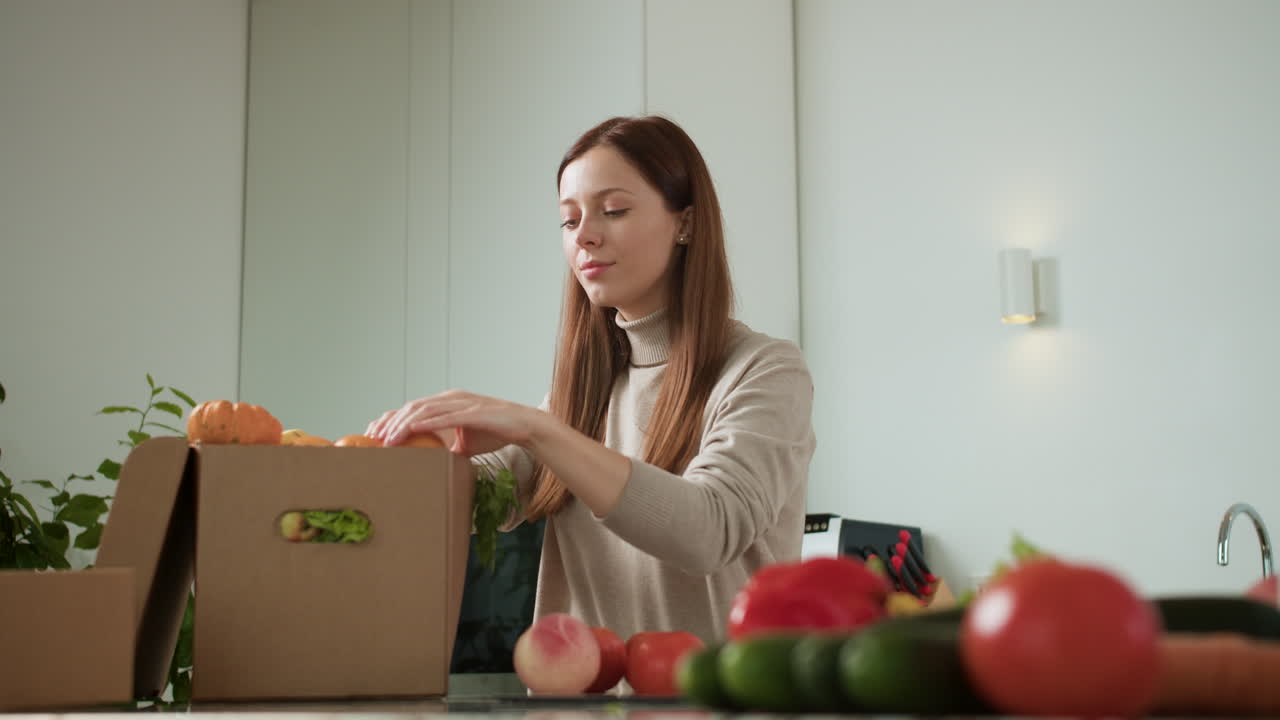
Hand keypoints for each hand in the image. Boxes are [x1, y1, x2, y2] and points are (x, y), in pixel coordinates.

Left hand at [365, 390, 546, 455]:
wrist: (524, 426)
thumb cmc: (496, 431)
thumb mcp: (466, 442)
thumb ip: (449, 447)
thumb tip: (436, 464)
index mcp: (447, 402)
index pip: (413, 408)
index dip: (392, 419)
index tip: (374, 433)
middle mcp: (451, 399)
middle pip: (412, 407)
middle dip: (391, 421)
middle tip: (373, 438)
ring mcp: (461, 403)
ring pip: (424, 410)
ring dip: (404, 424)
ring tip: (388, 438)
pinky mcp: (472, 412)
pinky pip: (445, 417)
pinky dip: (426, 423)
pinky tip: (412, 430)